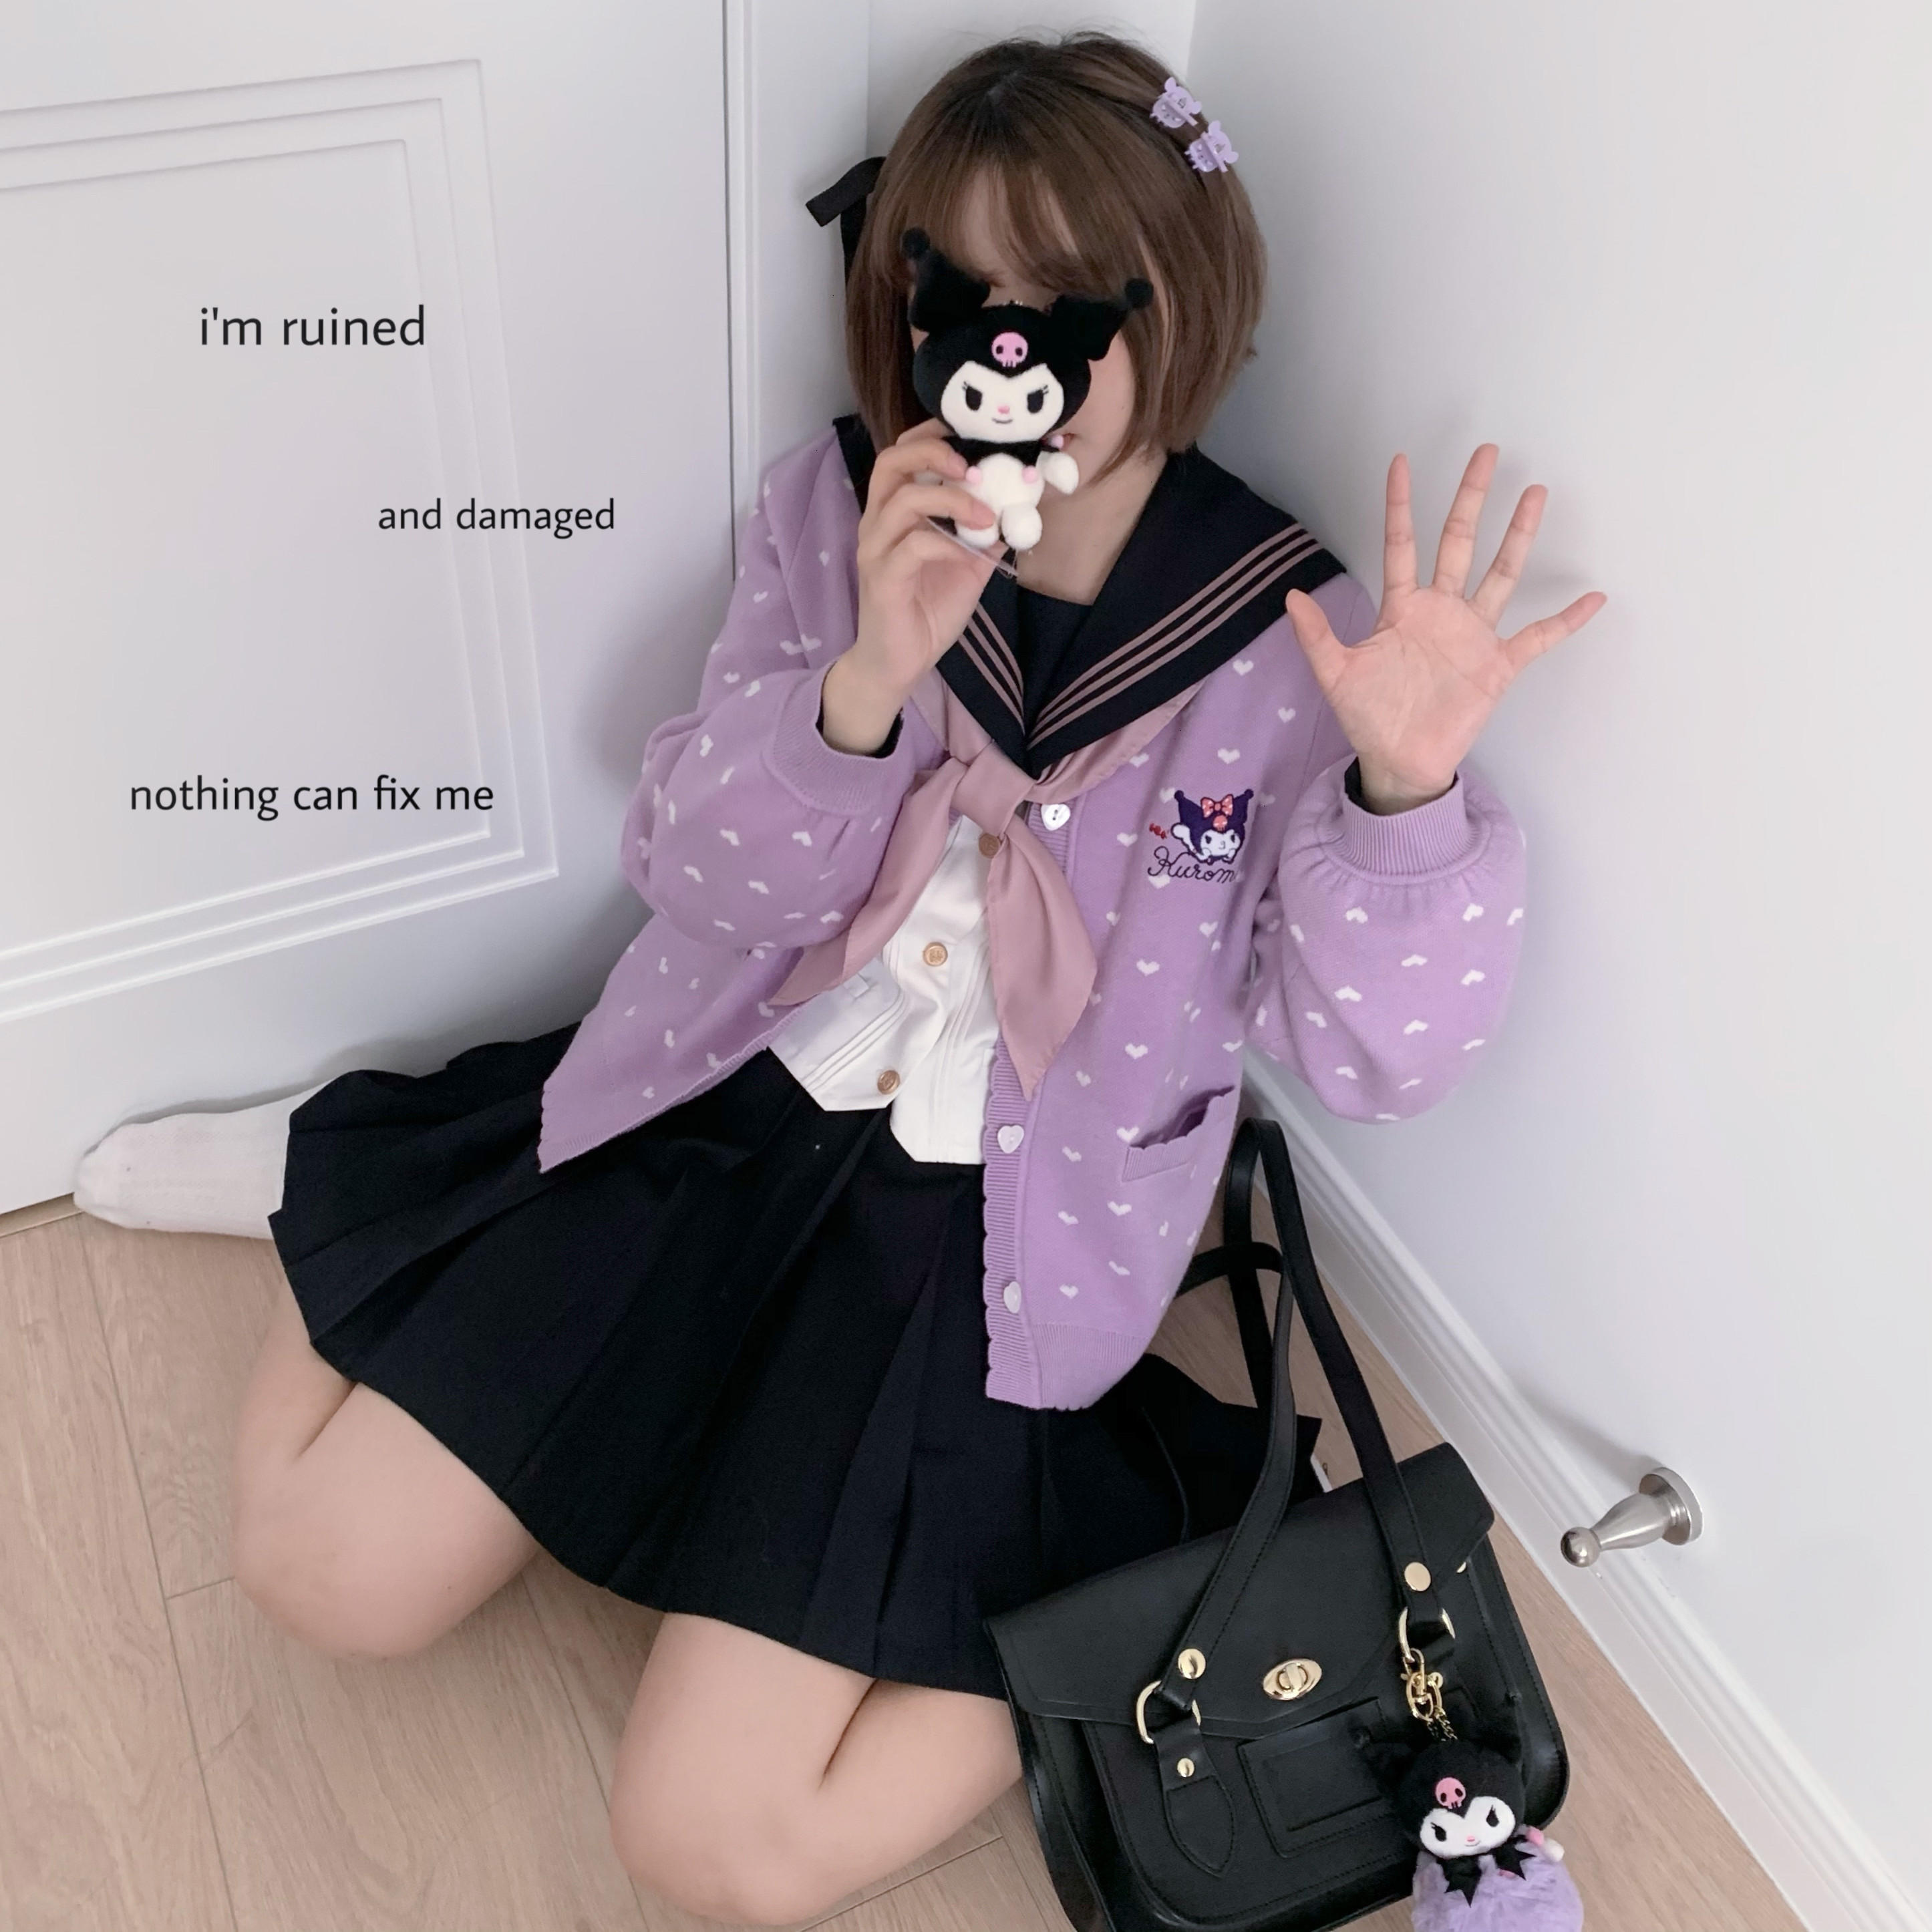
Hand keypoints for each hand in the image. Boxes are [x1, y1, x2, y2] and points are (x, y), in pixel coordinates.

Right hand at [820, 420, 996, 752]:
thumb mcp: (969, 566)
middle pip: (891, 461)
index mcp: (895, 512)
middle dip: (935, 452)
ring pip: (904, 500)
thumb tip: (1023, 505)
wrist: (899, 663)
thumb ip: (989, 535)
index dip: (935, 436)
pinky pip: (912, 546)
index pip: (903, 454)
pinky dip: (945, 543)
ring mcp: (876, 550)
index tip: (976, 437)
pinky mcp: (881, 579)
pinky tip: (968, 554)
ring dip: (952, 499)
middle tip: (976, 467)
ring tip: (988, 515)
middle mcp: (878, 523)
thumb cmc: (928, 611)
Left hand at [1283, 445, 1606, 812]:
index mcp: (1402, 608)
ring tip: (1535, 493)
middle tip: (1486, 453)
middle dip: (1471, 498)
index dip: (1399, 505)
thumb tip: (1290, 596)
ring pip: (1500, 573)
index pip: (1401, 545)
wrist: (1398, 762)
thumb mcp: (1334, 675)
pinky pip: (1539, 638)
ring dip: (1519, 536)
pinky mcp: (1497, 666)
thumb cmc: (1368, 718)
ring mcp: (1472, 635)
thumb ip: (1315, 636)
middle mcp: (1441, 611)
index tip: (1401, 462)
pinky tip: (1593, 597)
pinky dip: (1567, 620)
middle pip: (1458, 542)